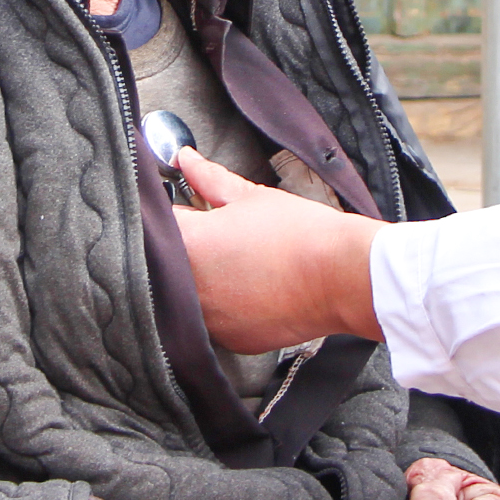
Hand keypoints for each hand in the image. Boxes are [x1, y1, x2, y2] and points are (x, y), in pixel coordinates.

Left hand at [171, 147, 385, 353]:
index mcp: (188, 243)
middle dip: (186, 248)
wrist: (342, 277)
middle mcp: (189, 286)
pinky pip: (213, 320)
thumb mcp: (250, 198)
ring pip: (188, 295)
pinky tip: (248, 291)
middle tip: (217, 239)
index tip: (187, 212)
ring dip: (201, 280)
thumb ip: (209, 179)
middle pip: (167, 263)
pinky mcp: (229, 340)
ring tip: (237, 266)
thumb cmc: (300, 235)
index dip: (171, 214)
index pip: (157, 223)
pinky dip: (224, 306)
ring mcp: (208, 318)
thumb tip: (186, 160)